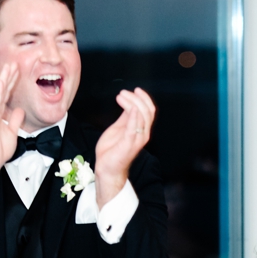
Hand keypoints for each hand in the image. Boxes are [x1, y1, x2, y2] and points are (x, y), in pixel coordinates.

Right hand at [0, 63, 24, 192]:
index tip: (18, 70)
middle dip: (8, 75)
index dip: (12, 82)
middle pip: (1, 89)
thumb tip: (19, 111)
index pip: (6, 94)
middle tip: (14, 62)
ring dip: (3, 79)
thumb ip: (14, 120)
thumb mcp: (11, 132)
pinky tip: (3, 82)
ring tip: (9, 67)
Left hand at [94, 88, 155, 204]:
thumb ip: (126, 117)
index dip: (144, 98)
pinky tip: (129, 107)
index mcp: (141, 129)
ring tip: (120, 97)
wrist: (106, 168)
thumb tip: (129, 103)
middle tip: (124, 92)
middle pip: (148, 111)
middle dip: (137, 98)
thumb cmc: (112, 150)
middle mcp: (143, 133)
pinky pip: (134, 127)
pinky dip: (134, 115)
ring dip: (132, 103)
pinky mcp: (129, 144)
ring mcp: (137, 139)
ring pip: (142, 116)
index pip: (149, 110)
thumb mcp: (119, 128)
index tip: (135, 90)